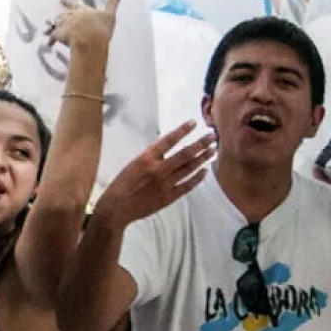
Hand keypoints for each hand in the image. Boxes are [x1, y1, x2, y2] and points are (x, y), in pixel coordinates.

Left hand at [45, 0, 121, 51]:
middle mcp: (71, 16)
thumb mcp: (110, 15)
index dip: (67, 2)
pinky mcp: (58, 34)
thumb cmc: (101, 28)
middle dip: (61, 16)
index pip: (74, 4)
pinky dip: (51, 40)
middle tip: (57, 18)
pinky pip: (52, 36)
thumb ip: (113, 3)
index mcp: (83, 11)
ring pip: (57, 23)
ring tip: (52, 29)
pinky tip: (49, 44)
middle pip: (63, 14)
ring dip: (56, 25)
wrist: (90, 40)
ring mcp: (64, 24)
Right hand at [92, 122, 214, 227]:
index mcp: (147, 158)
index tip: (194, 123)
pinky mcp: (169, 197)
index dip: (182, 130)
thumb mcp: (134, 163)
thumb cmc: (122, 184)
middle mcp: (158, 169)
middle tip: (212, 136)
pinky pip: (187, 186)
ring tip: (213, 151)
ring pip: (189, 168)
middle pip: (185, 153)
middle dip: (201, 143)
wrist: (117, 207)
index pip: (168, 140)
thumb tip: (168, 147)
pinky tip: (205, 171)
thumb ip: (151, 156)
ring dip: (203, 158)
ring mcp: (165, 183)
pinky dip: (197, 178)